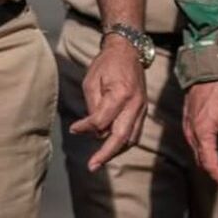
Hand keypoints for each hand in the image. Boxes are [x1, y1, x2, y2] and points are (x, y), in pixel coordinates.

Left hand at [68, 35, 145, 170]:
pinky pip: (135, 133)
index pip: (102, 120)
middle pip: (121, 136)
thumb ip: (92, 106)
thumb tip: (90, 129)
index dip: (86, 128)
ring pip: (131, 139)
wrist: (128, 51)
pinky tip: (111, 147)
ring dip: (115, 151)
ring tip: (100, 160)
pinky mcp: (143, 110)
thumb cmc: (107, 64)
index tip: (74, 129)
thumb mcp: (92, 80)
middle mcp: (135, 104)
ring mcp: (142, 108)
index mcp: (121, 94)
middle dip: (106, 154)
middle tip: (92, 166)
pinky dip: (123, 143)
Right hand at [182, 81, 217, 191]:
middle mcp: (192, 136)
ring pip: (201, 157)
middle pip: (204, 165)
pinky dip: (210, 155)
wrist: (203, 75)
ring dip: (215, 166)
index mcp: (202, 135)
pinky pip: (198, 147)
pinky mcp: (190, 126)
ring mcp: (189, 131)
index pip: (212, 166)